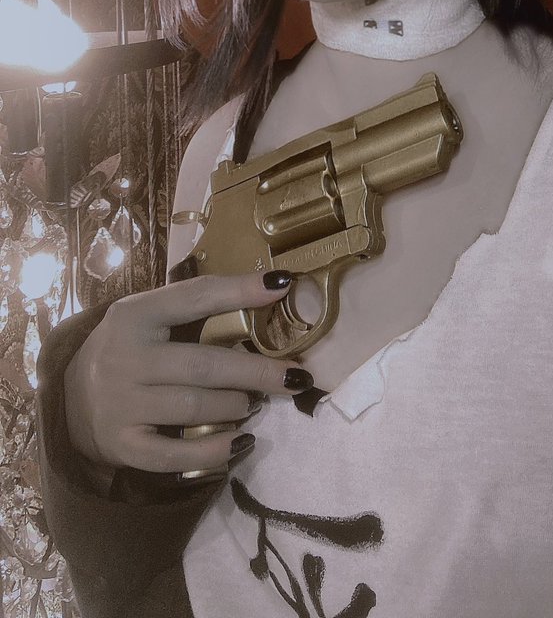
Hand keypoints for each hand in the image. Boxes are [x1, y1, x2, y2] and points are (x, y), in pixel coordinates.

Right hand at [63, 272, 312, 475]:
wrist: (70, 396)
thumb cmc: (129, 349)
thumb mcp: (149, 317)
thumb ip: (194, 307)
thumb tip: (269, 292)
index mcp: (134, 314)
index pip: (193, 297)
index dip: (239, 291)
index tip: (281, 286)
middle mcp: (124, 357)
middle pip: (203, 364)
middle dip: (256, 372)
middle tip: (294, 377)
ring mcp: (120, 403)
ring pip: (193, 407)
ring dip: (235, 406)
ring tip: (254, 405)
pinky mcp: (121, 444)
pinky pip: (174, 455)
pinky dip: (213, 450)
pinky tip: (240, 443)